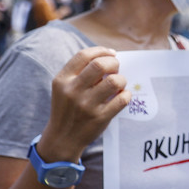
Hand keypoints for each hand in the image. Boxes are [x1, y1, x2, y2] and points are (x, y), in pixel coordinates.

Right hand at [38, 46, 130, 161]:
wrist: (62, 138)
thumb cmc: (68, 108)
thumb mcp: (63, 88)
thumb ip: (80, 72)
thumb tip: (109, 57)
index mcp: (62, 80)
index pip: (84, 55)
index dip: (101, 51)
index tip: (111, 54)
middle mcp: (73, 91)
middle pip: (100, 65)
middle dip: (114, 63)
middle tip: (116, 68)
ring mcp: (87, 105)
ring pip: (114, 81)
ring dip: (122, 79)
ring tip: (119, 84)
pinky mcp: (100, 117)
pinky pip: (122, 99)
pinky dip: (126, 95)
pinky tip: (122, 96)